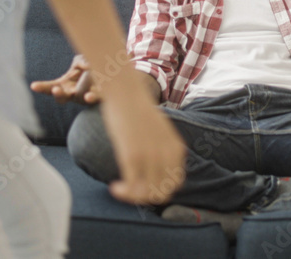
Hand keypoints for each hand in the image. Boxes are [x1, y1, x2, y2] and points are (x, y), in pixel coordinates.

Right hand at [30, 55, 100, 104]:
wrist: (107, 76)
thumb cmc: (88, 69)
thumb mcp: (80, 60)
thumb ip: (80, 61)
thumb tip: (86, 67)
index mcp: (64, 85)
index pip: (49, 88)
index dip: (42, 87)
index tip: (33, 86)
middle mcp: (72, 94)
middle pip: (62, 98)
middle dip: (58, 94)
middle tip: (55, 89)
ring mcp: (85, 97)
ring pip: (82, 98)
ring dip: (84, 96)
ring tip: (86, 96)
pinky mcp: (99, 97)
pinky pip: (97, 98)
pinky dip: (94, 96)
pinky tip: (91, 95)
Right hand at [102, 90, 187, 204]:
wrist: (126, 92)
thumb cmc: (138, 110)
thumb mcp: (161, 131)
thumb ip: (163, 149)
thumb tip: (156, 169)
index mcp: (176, 149)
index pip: (176, 183)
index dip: (160, 190)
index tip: (144, 185)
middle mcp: (167, 155)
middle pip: (162, 193)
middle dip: (145, 197)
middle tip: (130, 190)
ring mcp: (151, 156)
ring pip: (147, 194)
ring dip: (132, 198)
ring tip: (120, 189)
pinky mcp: (133, 156)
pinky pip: (132, 187)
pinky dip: (123, 193)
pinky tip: (114, 187)